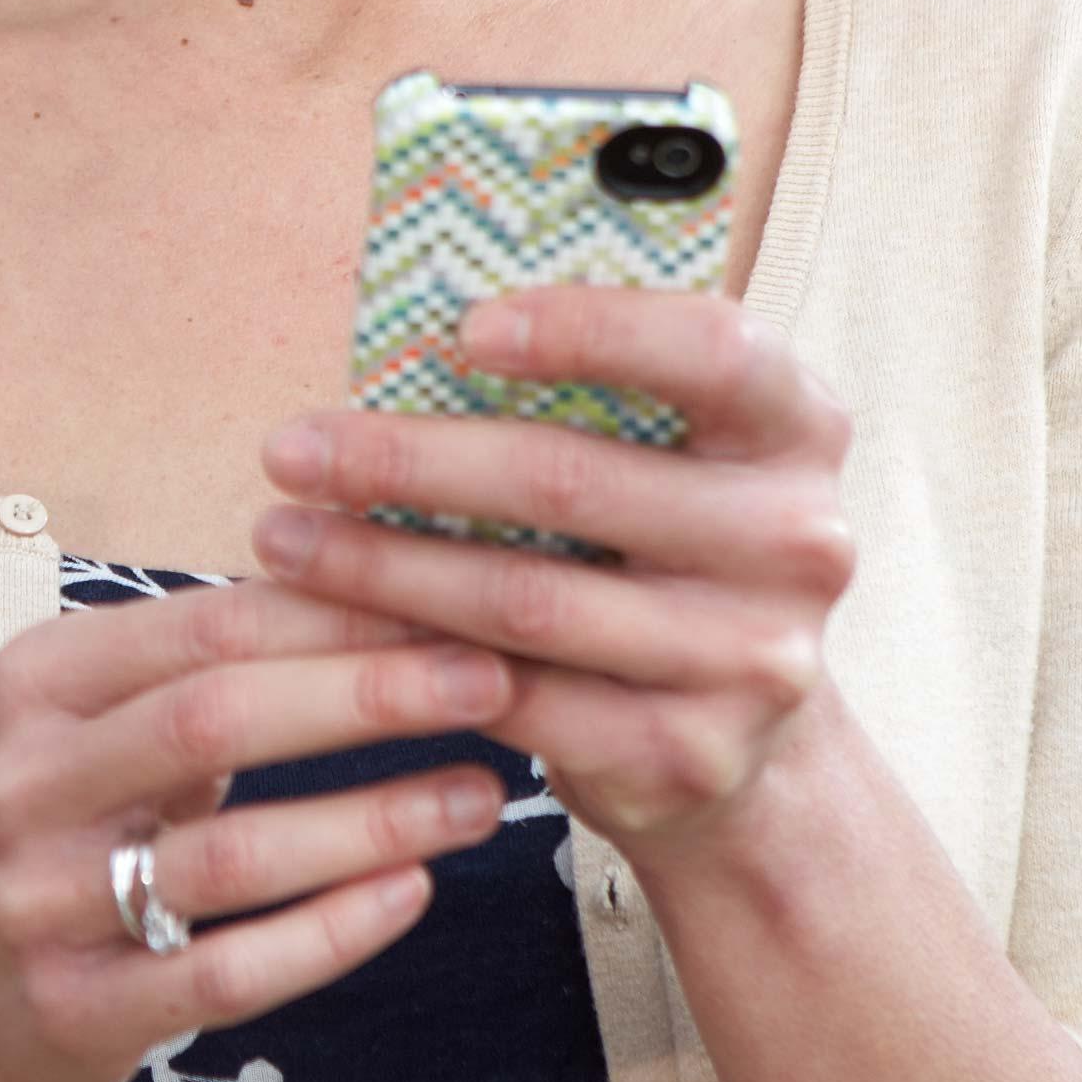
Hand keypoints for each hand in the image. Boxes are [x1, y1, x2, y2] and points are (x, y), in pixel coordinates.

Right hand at [0, 579, 524, 1081]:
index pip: (204, 625)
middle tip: (490, 680)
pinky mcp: (77, 1007)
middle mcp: (25, 781)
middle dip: (366, 695)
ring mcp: (42, 901)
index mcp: (37, 681)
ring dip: (375, 820)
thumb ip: (204, 666)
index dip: (334, 611)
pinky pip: (228, 971)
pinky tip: (415, 894)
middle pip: (215, 719)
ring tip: (483, 795)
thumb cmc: (64, 831)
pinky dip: (332, 932)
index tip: (450, 600)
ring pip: (233, 854)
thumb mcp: (96, 726)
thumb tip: (381, 579)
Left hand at [251, 283, 857, 855]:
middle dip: (408, 462)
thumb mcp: (667, 461)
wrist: (743, 744)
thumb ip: (587, 401)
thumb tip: (405, 339)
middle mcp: (797, 540)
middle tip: (291, 450)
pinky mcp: (688, 753)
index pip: (711, 346)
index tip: (462, 330)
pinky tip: (336, 632)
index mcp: (796, 430)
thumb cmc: (664, 557)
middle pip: (572, 480)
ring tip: (284, 539)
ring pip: (526, 599)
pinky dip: (413, 662)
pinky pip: (520, 700)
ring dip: (381, 567)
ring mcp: (753, 658)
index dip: (588, 328)